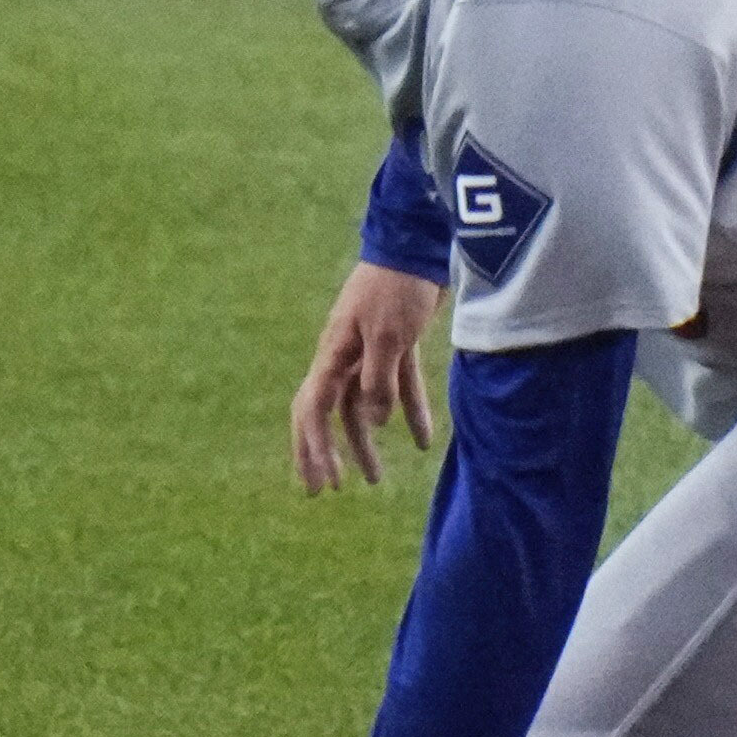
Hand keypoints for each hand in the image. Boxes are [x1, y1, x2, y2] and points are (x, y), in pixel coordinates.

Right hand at [289, 258, 446, 492]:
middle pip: (330, 413)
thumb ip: (378, 381)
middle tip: (328, 490)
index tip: (325, 483)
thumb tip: (374, 423)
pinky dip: (409, 414)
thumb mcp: (388, 335)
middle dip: (327, 452)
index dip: (314, 448)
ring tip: (377, 480)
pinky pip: (399, 388)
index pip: (313, 410)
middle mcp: (345, 356)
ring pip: (364, 407)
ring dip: (367, 442)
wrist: (420, 246)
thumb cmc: (398, 287)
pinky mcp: (398, 345)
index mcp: (333, 353)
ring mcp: (370, 351)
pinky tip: (423, 442)